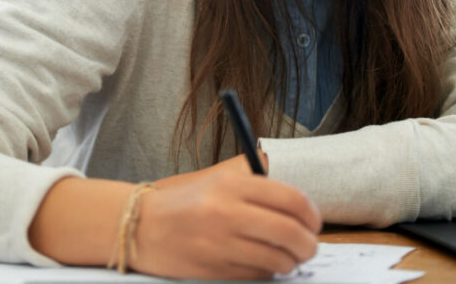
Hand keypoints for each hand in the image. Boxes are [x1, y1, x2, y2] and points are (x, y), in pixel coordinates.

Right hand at [133, 158, 320, 279]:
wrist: (142, 227)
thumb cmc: (186, 204)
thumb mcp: (218, 182)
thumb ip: (256, 188)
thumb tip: (301, 209)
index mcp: (231, 185)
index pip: (292, 199)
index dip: (312, 214)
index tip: (314, 222)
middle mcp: (227, 212)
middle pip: (291, 232)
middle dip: (309, 244)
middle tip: (308, 247)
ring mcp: (220, 244)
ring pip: (278, 260)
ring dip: (290, 262)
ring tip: (285, 258)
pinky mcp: (214, 270)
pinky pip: (258, 276)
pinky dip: (266, 273)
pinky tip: (259, 264)